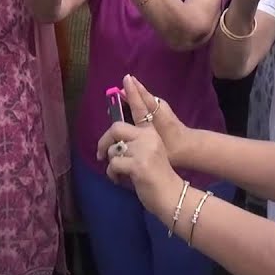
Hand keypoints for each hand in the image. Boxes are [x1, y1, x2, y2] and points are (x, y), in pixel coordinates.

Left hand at [97, 75, 191, 215]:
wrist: (172, 195)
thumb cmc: (159, 177)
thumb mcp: (150, 155)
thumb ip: (137, 144)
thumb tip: (115, 143)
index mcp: (152, 133)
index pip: (141, 109)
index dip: (134, 94)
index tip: (126, 79)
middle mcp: (148, 137)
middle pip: (116, 128)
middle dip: (104, 141)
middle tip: (101, 154)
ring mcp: (143, 150)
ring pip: (113, 150)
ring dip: (112, 164)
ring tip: (120, 174)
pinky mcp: (138, 164)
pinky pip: (113, 165)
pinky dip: (113, 175)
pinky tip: (121, 180)